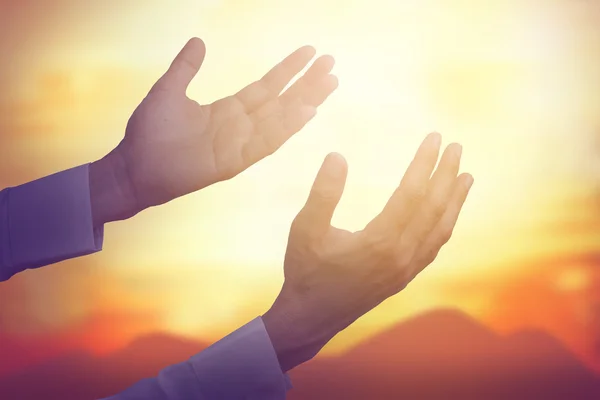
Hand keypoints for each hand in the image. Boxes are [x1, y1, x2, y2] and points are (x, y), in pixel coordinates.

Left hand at [90, 38, 337, 224]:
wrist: (133, 167)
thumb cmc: (148, 133)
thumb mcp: (168, 91)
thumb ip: (185, 68)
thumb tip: (198, 41)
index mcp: (227, 110)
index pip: (266, 87)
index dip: (288, 70)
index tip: (310, 53)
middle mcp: (240, 126)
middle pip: (281, 101)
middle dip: (306, 83)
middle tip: (332, 64)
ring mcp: (240, 144)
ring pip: (280, 119)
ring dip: (305, 101)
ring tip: (329, 83)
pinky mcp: (235, 161)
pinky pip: (266, 142)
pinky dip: (287, 126)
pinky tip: (307, 111)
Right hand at [262, 132, 473, 371]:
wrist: (310, 318)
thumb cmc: (305, 271)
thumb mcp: (304, 229)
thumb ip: (322, 193)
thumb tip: (337, 155)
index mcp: (379, 242)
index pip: (411, 194)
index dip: (424, 163)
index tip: (435, 138)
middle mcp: (400, 256)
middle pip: (433, 208)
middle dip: (446, 174)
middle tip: (457, 147)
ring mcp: (405, 269)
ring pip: (439, 229)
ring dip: (454, 200)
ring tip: (466, 176)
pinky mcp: (404, 277)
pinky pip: (433, 246)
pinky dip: (445, 224)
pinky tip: (448, 213)